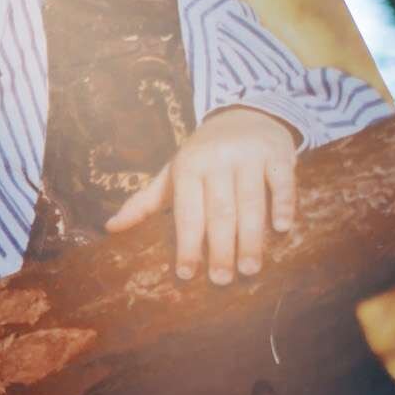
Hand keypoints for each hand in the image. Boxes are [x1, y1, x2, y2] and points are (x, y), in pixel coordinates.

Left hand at [105, 106, 298, 284]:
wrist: (246, 114)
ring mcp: (248, 155)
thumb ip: (144, 201)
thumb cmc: (204, 155)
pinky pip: (282, 181)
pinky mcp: (278, 153)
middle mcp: (217, 160)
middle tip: (221, 280)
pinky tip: (282, 229)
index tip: (186, 274)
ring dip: (251, 238)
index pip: (186, 213)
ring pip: (251, 201)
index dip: (186, 244)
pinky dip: (284, 204)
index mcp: (188, 166)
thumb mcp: (173, 173)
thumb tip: (110, 228)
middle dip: (219, 248)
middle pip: (219, 211)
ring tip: (250, 269)